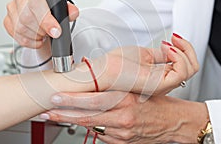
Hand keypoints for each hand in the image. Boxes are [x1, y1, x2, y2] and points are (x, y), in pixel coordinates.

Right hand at [4, 0, 78, 47]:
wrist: (43, 14)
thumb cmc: (51, 7)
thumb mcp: (63, 7)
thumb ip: (69, 9)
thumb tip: (73, 12)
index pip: (36, 3)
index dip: (46, 20)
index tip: (55, 31)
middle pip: (26, 17)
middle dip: (41, 30)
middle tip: (49, 33)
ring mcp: (12, 7)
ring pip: (20, 28)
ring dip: (35, 36)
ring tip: (43, 34)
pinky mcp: (7, 20)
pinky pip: (15, 35)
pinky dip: (28, 41)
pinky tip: (35, 38)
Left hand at [41, 91, 207, 143]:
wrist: (174, 123)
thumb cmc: (157, 103)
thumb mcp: (137, 89)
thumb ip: (115, 88)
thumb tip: (93, 82)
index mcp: (126, 100)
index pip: (93, 100)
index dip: (72, 99)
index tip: (56, 96)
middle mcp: (122, 118)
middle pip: (86, 116)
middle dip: (63, 113)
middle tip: (46, 110)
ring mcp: (121, 133)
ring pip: (91, 126)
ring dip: (72, 120)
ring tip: (55, 115)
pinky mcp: (121, 142)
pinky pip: (101, 134)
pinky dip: (91, 126)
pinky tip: (83, 120)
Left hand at [94, 33, 198, 94]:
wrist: (102, 72)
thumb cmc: (115, 65)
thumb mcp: (143, 54)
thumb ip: (160, 54)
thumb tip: (171, 48)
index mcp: (159, 75)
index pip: (184, 65)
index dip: (185, 48)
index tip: (174, 37)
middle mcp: (163, 82)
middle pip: (192, 68)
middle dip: (188, 48)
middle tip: (175, 38)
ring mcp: (162, 84)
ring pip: (190, 69)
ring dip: (184, 50)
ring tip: (169, 44)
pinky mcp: (158, 85)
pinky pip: (181, 73)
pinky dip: (179, 57)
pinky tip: (168, 49)